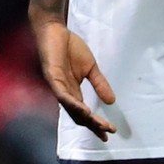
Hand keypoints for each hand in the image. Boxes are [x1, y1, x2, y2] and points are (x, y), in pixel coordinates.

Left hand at [32, 19, 116, 139]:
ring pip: (70, 108)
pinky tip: (82, 110)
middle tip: (107, 132)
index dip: (95, 124)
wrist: (55, 30)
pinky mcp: (52, 77)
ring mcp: (57, 86)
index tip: (109, 133)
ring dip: (84, 118)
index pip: (84, 113)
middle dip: (93, 125)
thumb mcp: (90, 67)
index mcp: (73, 92)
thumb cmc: (70, 47)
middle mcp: (64, 93)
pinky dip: (72, 104)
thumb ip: (99, 84)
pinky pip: (61, 94)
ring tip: (98, 124)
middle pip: (78, 115)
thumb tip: (112, 101)